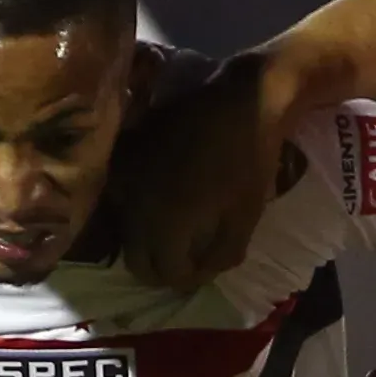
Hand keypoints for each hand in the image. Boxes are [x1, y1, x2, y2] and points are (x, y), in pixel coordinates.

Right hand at [117, 49, 286, 289]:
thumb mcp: (246, 216)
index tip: (207, 269)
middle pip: (137, 260)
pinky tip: (165, 203)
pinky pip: (124, 199)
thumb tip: (200, 273)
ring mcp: (125, 179)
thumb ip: (220, 255)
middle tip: (188, 262)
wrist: (239, 97)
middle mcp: (134, 206)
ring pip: (127, 232)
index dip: (189, 279)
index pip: (165, 273)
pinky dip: (142, 211)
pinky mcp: (125, 157)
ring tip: (177, 234)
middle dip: (163, 269)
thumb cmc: (250, 158)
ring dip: (150, 242)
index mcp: (164, 222)